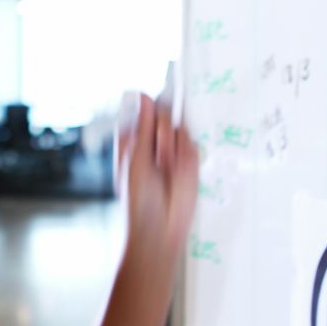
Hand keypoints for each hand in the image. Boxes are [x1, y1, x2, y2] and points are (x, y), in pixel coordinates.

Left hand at [116, 92, 198, 254]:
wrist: (161, 229)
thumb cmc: (139, 200)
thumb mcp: (135, 159)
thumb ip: (142, 127)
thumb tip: (142, 96)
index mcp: (133, 137)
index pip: (144, 107)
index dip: (151, 102)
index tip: (157, 97)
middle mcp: (153, 140)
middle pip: (164, 111)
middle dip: (162, 129)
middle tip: (157, 153)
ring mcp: (172, 149)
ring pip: (179, 126)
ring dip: (172, 145)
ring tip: (166, 169)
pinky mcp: (190, 160)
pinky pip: (192, 144)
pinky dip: (186, 156)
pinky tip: (178, 172)